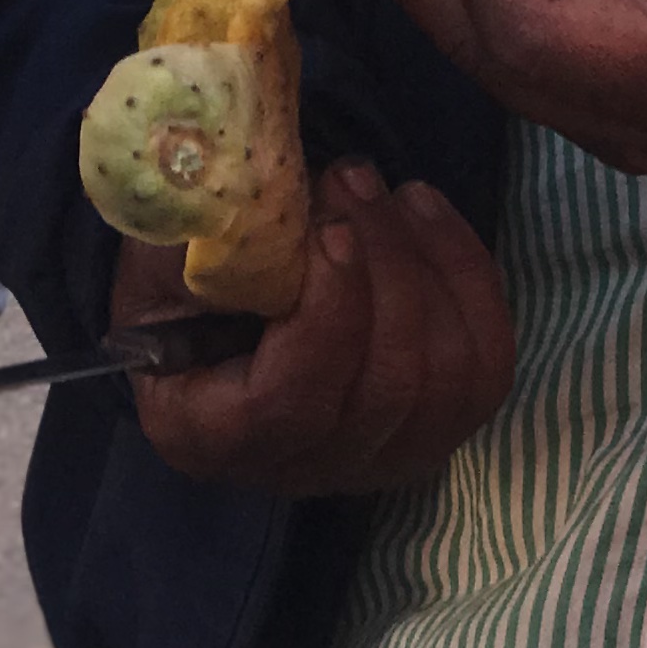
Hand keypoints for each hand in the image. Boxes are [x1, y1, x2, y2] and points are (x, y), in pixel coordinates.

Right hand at [116, 164, 510, 497]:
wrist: (212, 301)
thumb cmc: (176, 277)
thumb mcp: (160, 253)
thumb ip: (205, 241)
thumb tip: (271, 204)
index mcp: (211, 434)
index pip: (293, 402)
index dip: (329, 316)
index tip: (331, 228)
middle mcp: (302, 468)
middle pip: (386, 387)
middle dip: (386, 265)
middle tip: (353, 178)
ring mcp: (377, 459)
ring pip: (448, 378)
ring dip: (428, 264)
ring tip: (390, 193)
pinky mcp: (433, 428)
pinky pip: (486, 365)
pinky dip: (469, 279)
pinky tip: (426, 213)